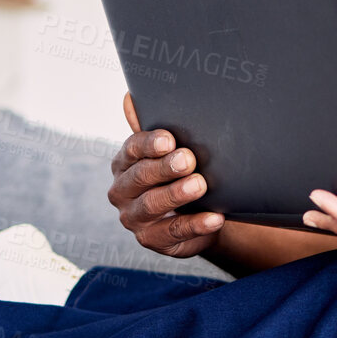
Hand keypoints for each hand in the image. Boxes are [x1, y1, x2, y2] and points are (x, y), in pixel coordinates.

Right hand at [107, 93, 225, 258]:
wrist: (198, 212)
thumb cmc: (180, 174)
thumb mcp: (169, 152)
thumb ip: (151, 128)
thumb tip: (130, 97)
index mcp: (125, 162)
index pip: (132, 149)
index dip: (149, 144)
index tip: (169, 140)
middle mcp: (122, 190)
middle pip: (140, 177)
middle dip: (164, 168)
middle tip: (189, 159)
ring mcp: (133, 218)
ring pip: (152, 205)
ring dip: (176, 194)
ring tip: (200, 185)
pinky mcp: (151, 240)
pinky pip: (173, 233)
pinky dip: (195, 224)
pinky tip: (214, 217)